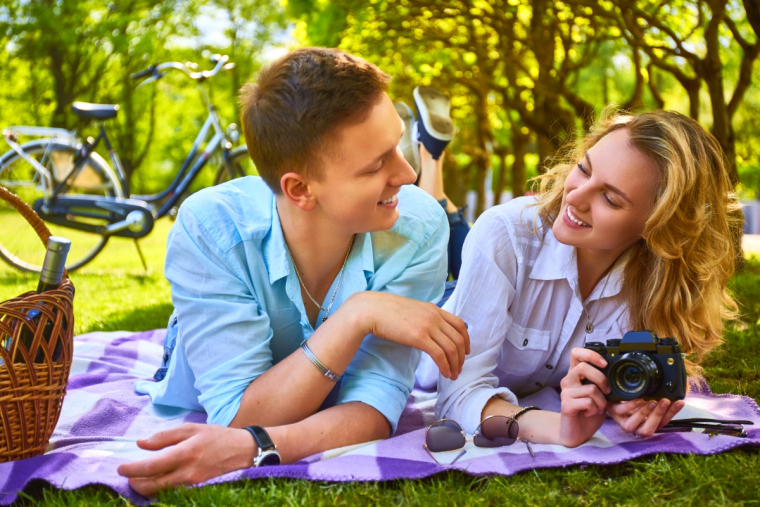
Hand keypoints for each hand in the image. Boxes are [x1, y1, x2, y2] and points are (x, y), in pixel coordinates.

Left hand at [117, 423, 254, 496]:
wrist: (244, 452)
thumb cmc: (217, 436)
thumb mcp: (192, 429)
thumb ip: (165, 437)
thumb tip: (141, 444)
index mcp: (185, 453)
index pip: (151, 466)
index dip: (132, 469)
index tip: (120, 468)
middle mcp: (187, 472)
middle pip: (152, 486)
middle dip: (135, 483)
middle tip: (128, 476)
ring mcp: (192, 484)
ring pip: (160, 493)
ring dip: (145, 488)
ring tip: (139, 479)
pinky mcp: (196, 490)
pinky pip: (172, 494)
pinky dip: (160, 490)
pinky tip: (156, 483)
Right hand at [346, 292, 468, 378]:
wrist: (371, 310)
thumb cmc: (386, 312)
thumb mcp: (412, 310)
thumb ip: (424, 318)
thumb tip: (429, 332)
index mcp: (434, 309)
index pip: (459, 324)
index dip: (466, 340)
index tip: (465, 351)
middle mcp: (434, 316)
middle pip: (458, 339)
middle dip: (461, 357)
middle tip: (459, 368)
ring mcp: (428, 326)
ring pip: (451, 348)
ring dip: (455, 364)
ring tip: (453, 375)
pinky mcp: (419, 337)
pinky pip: (439, 355)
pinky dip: (445, 366)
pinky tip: (445, 373)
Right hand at [557, 347, 611, 446]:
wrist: (576, 433)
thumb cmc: (588, 412)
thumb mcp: (598, 394)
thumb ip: (601, 383)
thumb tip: (615, 373)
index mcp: (575, 375)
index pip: (577, 353)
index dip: (591, 354)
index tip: (604, 363)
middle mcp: (568, 381)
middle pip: (583, 367)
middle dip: (601, 380)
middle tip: (607, 392)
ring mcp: (565, 392)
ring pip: (590, 388)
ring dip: (601, 401)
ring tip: (598, 408)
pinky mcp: (566, 405)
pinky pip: (587, 402)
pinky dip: (594, 409)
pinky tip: (590, 413)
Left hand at [607, 397, 684, 436]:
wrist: (613, 392)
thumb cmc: (634, 396)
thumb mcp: (649, 397)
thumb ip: (660, 397)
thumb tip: (676, 391)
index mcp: (647, 423)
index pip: (663, 422)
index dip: (672, 413)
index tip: (679, 402)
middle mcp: (636, 426)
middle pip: (648, 430)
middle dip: (659, 415)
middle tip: (665, 401)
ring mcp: (622, 421)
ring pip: (632, 425)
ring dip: (644, 413)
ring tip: (652, 400)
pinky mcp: (613, 413)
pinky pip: (621, 412)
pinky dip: (630, 406)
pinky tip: (638, 398)